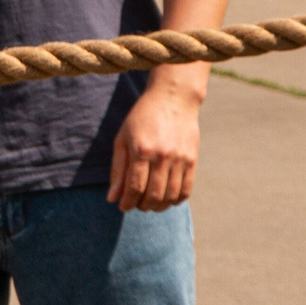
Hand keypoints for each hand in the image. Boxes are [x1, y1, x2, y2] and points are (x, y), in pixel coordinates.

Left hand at [108, 79, 202, 209]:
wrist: (173, 98)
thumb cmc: (142, 118)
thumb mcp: (123, 139)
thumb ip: (118, 169)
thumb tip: (112, 198)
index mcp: (142, 150)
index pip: (135, 187)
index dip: (127, 202)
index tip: (122, 206)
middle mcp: (163, 156)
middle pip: (153, 195)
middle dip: (142, 206)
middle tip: (136, 204)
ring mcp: (180, 158)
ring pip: (170, 196)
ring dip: (158, 206)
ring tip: (150, 203)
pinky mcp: (192, 159)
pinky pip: (186, 189)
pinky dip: (176, 200)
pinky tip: (167, 198)